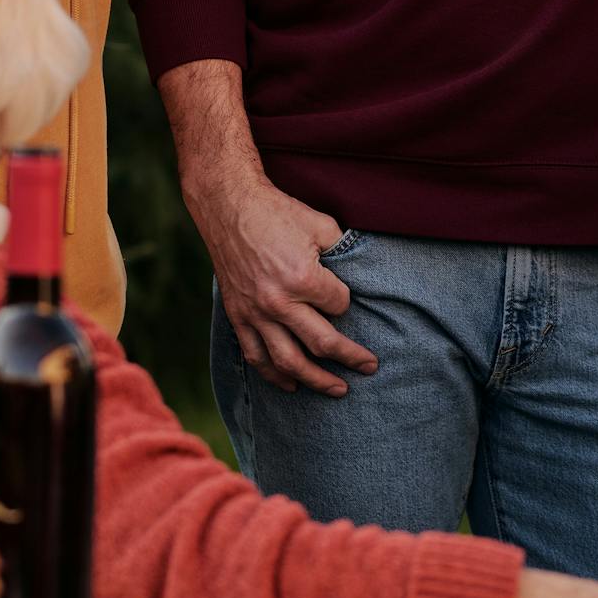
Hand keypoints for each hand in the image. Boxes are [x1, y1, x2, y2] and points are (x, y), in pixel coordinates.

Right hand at [193, 171, 378, 396]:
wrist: (228, 207)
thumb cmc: (277, 212)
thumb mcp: (321, 225)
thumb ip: (343, 252)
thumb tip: (359, 273)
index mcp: (303, 279)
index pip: (339, 305)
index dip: (346, 302)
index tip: (343, 296)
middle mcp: (279, 303)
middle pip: (322, 344)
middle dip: (350, 358)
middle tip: (369, 368)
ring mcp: (255, 313)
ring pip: (288, 361)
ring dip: (315, 380)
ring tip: (337, 390)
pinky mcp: (238, 316)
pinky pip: (256, 355)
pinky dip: (273, 375)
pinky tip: (290, 386)